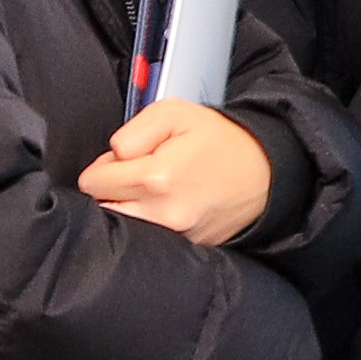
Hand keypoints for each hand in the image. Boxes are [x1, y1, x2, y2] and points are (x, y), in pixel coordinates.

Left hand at [77, 100, 274, 248]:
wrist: (269, 171)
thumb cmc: (222, 140)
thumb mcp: (174, 113)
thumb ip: (131, 131)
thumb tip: (111, 158)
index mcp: (156, 178)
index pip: (92, 182)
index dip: (104, 166)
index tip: (124, 161)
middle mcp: (163, 213)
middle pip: (102, 208)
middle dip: (114, 190)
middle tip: (141, 174)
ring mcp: (176, 234)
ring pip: (124, 225)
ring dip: (131, 208)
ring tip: (159, 189)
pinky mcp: (187, 246)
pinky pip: (150, 237)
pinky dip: (153, 221)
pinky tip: (174, 203)